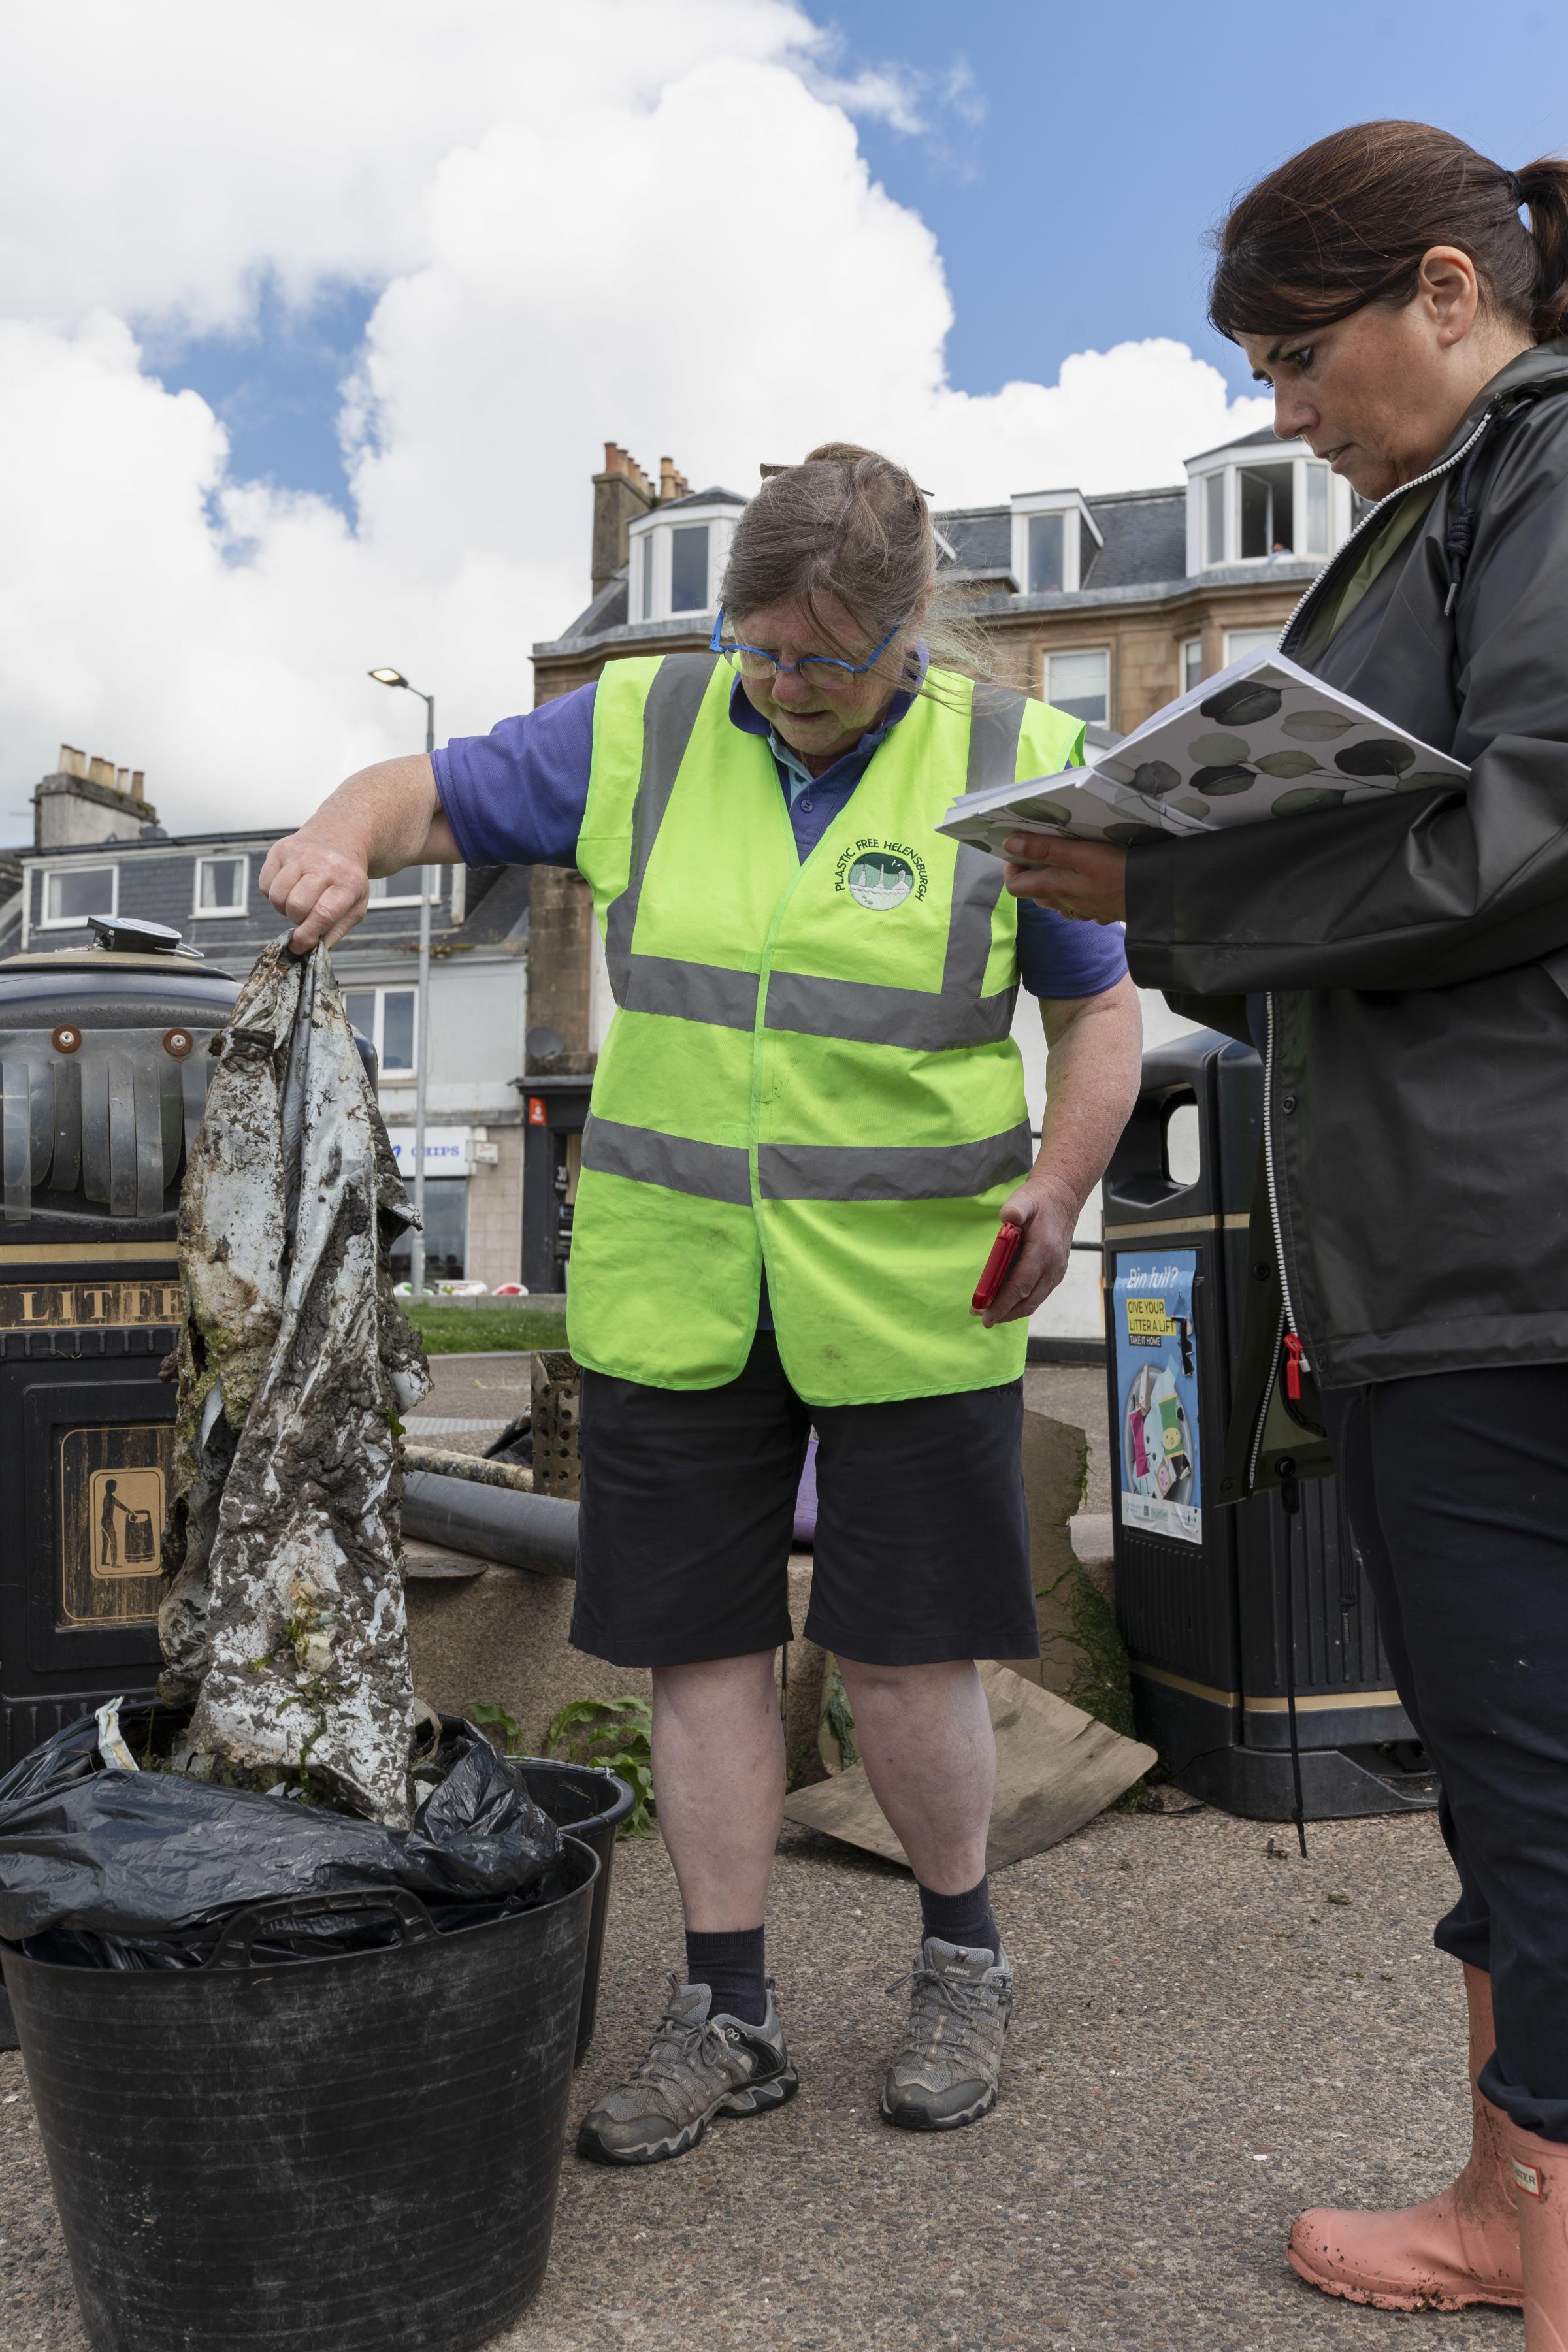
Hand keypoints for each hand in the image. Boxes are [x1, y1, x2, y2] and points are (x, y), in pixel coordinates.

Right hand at [260, 827, 372, 951]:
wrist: (339, 837)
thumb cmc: (346, 878)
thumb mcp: (355, 905)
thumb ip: (335, 931)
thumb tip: (312, 951)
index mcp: (348, 881)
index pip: (323, 914)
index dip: (307, 935)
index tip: (299, 945)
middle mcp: (324, 864)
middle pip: (297, 906)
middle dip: (297, 919)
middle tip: (305, 915)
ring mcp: (300, 854)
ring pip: (277, 896)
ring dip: (283, 908)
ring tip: (298, 901)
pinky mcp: (280, 849)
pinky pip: (264, 884)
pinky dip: (272, 893)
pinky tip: (289, 887)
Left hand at [976, 1177, 1078, 1326]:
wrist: (1063, 1200)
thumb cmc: (1039, 1202)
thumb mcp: (1025, 1199)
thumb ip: (1016, 1208)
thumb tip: (1007, 1217)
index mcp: (1044, 1251)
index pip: (1021, 1285)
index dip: (1003, 1303)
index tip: (986, 1314)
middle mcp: (1053, 1267)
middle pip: (1028, 1301)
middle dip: (1004, 1313)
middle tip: (982, 1318)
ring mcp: (1056, 1273)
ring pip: (1033, 1302)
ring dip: (1011, 1311)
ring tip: (990, 1314)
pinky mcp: (1055, 1275)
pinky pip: (1037, 1296)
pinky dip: (1020, 1304)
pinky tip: (1005, 1303)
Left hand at [1003, 836, 1127, 925]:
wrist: (1157, 896)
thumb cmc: (1117, 870)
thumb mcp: (1080, 853)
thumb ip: (1045, 849)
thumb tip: (1009, 844)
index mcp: (1056, 889)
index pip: (1016, 887)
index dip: (1011, 868)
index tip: (1017, 850)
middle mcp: (1066, 905)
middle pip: (1037, 893)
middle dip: (1033, 874)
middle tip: (1042, 851)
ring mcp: (1085, 912)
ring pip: (1059, 902)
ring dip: (1055, 885)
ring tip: (1066, 864)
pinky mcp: (1103, 912)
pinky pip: (1081, 907)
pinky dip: (1078, 895)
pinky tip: (1091, 882)